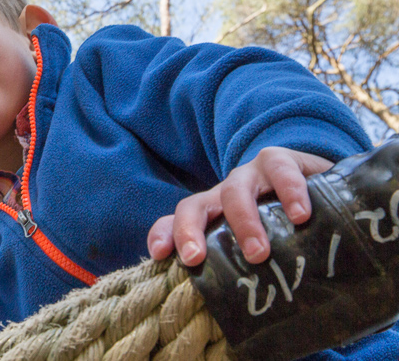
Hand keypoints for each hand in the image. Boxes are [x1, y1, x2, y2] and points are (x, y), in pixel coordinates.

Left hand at [147, 147, 332, 266]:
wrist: (330, 188)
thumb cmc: (291, 229)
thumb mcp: (268, 250)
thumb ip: (252, 274)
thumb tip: (253, 327)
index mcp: (214, 216)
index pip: (176, 221)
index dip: (163, 234)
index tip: (159, 254)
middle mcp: (225, 195)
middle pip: (193, 206)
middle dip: (189, 231)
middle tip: (196, 259)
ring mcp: (251, 175)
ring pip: (233, 189)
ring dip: (242, 221)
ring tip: (258, 252)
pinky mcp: (283, 161)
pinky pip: (279, 169)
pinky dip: (289, 190)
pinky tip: (300, 215)